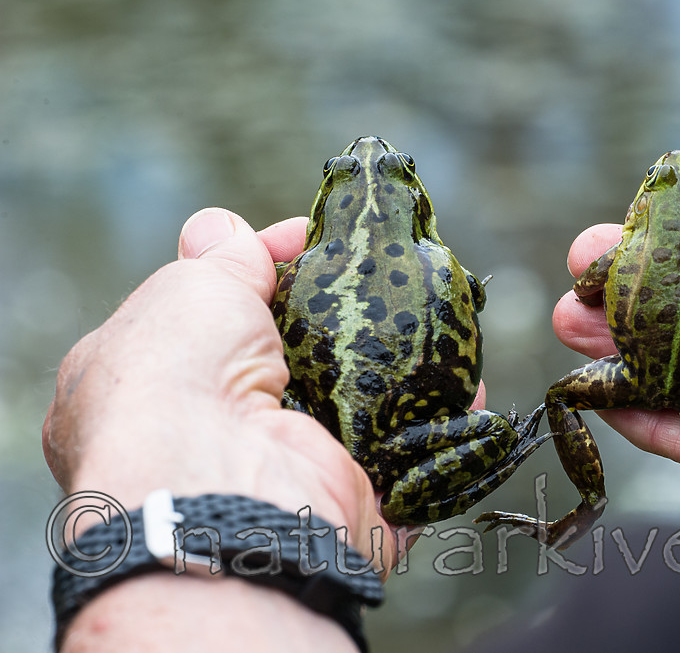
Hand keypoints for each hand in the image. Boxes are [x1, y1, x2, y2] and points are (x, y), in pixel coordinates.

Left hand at [43, 208, 412, 649]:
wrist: (220, 486)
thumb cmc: (182, 376)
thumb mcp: (189, 290)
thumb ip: (218, 259)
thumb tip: (221, 227)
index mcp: (159, 388)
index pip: (220, 318)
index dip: (266, 271)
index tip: (311, 239)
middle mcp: (218, 440)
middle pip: (297, 364)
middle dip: (343, 322)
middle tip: (387, 280)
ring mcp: (286, 477)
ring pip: (357, 414)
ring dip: (400, 373)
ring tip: (438, 324)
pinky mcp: (346, 507)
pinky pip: (406, 460)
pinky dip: (439, 426)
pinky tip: (466, 384)